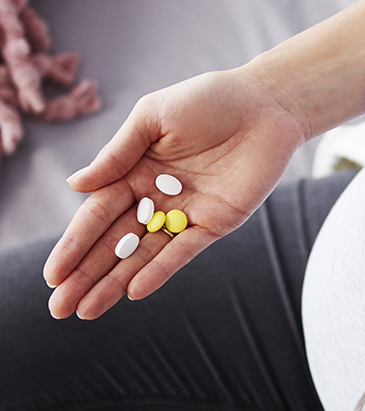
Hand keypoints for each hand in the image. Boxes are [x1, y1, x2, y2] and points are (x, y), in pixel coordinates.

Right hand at [43, 66, 306, 318]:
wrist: (264, 105)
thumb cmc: (207, 100)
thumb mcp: (153, 117)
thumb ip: (118, 154)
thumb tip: (75, 186)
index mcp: (135, 171)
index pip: (98, 215)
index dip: (75, 245)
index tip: (53, 275)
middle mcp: (157, 197)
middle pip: (116, 242)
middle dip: (87, 274)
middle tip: (59, 308)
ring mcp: (186, 213)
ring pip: (145, 254)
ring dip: (116, 282)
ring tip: (86, 310)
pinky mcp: (216, 222)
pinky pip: (184, 250)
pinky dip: (160, 270)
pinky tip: (134, 291)